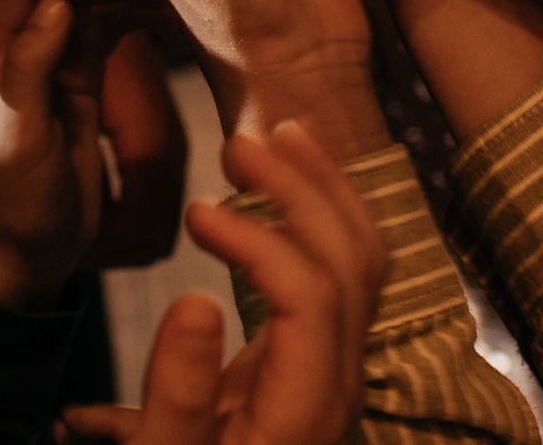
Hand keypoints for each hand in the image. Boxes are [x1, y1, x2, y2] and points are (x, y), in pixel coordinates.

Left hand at [0, 0, 168, 311]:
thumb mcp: (19, 139)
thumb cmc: (16, 203)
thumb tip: (57, 2)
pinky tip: (163, 17)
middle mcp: (14, 52)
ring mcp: (48, 65)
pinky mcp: (77, 84)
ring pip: (86, 7)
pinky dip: (131, 21)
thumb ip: (29, 69)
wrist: (30, 254)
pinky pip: (104, 36)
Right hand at [61, 124, 382, 444]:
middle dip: (304, 191)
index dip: (259, 240)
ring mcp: (340, 372)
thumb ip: (178, 390)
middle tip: (239, 144)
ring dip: (327, 192)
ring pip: (365, 265)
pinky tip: (294, 184)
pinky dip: (325, 220)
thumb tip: (195, 299)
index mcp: (307, 407)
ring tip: (282, 136)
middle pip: (353, 265)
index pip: (310, 295)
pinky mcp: (323, 364)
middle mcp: (340, 383)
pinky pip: (347, 277)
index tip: (197, 214)